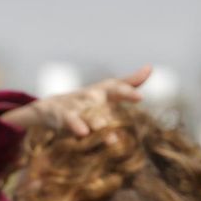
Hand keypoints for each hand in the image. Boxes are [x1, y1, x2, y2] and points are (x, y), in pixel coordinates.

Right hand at [0, 65, 150, 136]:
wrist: (50, 108)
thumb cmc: (87, 101)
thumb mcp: (107, 92)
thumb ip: (129, 82)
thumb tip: (150, 67)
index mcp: (102, 90)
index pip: (116, 87)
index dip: (127, 91)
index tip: (140, 98)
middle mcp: (89, 95)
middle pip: (100, 96)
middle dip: (113, 98)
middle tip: (134, 100)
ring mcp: (74, 105)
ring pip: (86, 111)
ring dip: (95, 119)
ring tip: (102, 127)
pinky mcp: (61, 115)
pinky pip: (69, 120)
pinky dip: (75, 125)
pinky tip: (83, 133)